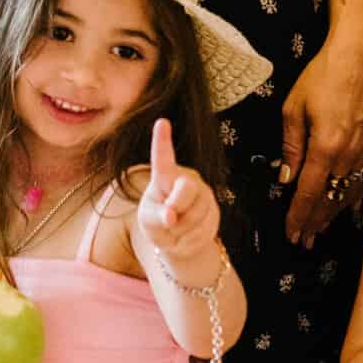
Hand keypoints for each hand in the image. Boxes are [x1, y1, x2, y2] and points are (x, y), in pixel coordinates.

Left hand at [136, 118, 221, 272]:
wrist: (179, 240)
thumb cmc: (157, 223)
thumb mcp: (148, 221)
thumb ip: (156, 216)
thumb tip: (170, 216)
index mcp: (165, 176)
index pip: (163, 158)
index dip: (162, 141)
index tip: (161, 122)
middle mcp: (186, 179)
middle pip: (186, 189)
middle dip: (177, 207)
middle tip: (169, 219)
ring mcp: (203, 194)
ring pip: (196, 214)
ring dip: (182, 229)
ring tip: (177, 228)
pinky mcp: (214, 210)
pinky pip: (204, 229)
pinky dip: (191, 239)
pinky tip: (188, 234)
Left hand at [279, 29, 362, 247]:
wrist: (359, 56)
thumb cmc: (322, 76)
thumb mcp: (294, 108)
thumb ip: (290, 147)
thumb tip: (285, 178)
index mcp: (326, 147)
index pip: (308, 193)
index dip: (298, 217)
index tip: (291, 235)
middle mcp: (349, 155)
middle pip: (329, 199)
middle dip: (315, 223)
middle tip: (304, 243)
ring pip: (348, 193)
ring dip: (334, 215)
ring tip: (321, 231)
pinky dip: (356, 197)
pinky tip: (350, 208)